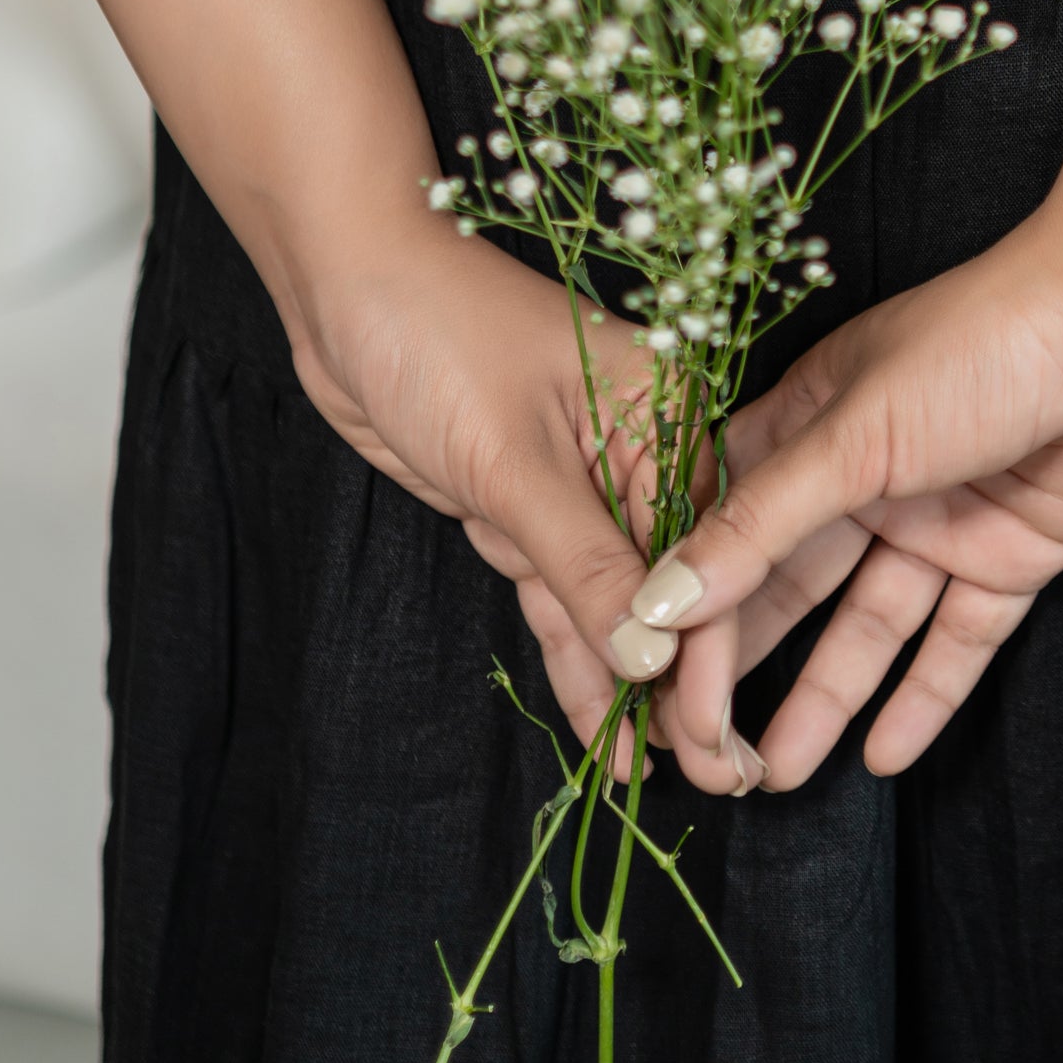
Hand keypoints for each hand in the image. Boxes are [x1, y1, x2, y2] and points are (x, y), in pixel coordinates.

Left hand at [290, 221, 667, 770]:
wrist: (345, 283)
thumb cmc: (438, 336)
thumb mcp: (513, 458)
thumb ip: (584, 562)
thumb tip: (651, 658)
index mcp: (670, 411)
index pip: (704, 553)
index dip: (709, 652)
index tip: (717, 738)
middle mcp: (643, 446)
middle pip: (671, 584)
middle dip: (683, 683)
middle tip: (711, 779)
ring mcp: (583, 479)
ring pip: (616, 601)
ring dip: (630, 685)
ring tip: (656, 778)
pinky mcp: (527, 503)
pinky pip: (562, 593)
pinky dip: (578, 655)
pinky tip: (603, 725)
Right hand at [625, 211, 1062, 795]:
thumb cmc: (979, 346)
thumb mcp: (852, 435)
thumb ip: (759, 525)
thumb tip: (663, 604)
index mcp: (810, 426)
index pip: (727, 533)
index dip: (690, 611)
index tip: (648, 689)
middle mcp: (866, 478)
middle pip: (791, 588)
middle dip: (745, 670)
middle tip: (707, 761)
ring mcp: (939, 519)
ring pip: (868, 626)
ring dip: (824, 696)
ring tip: (775, 776)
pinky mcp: (1011, 556)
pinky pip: (958, 641)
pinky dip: (923, 697)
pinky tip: (882, 756)